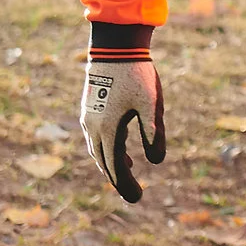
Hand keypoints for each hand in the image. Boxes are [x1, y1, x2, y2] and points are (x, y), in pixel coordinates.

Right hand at [79, 50, 164, 204]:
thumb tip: (156, 162)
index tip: (137, 199)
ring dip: (112, 165)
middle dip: (119, 180)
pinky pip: (97, 138)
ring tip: (128, 175)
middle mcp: (94, 127)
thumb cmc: (137, 74)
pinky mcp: (91, 108)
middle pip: (105, 162)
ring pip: (98, 150)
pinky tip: (121, 149)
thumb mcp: (151, 104)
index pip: (116, 166)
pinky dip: (107, 149)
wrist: (115, 46)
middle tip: (135, 196)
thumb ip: (153, 133)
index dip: (126, 184)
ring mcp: (89, 118)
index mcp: (108, 129)